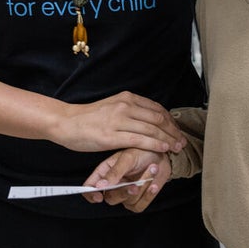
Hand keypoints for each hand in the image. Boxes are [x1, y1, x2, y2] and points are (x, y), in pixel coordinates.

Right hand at [54, 91, 185, 153]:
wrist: (66, 122)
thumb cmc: (89, 118)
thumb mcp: (113, 106)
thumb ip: (130, 111)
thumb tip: (149, 120)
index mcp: (127, 98)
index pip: (157, 109)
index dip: (171, 121)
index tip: (177, 131)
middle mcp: (125, 106)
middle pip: (158, 119)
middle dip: (173, 131)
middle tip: (182, 141)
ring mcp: (119, 120)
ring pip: (152, 129)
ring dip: (168, 139)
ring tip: (177, 148)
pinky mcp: (112, 136)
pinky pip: (139, 140)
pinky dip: (155, 144)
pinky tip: (163, 149)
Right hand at [82, 148, 170, 212]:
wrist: (162, 155)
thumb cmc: (142, 151)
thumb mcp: (128, 158)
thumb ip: (114, 172)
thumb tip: (100, 186)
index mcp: (105, 172)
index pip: (90, 187)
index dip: (90, 194)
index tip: (99, 197)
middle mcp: (113, 185)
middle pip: (110, 198)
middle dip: (124, 192)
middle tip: (135, 184)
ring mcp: (125, 194)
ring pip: (127, 202)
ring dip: (142, 187)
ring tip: (152, 169)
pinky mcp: (138, 200)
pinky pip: (139, 206)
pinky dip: (148, 196)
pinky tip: (154, 185)